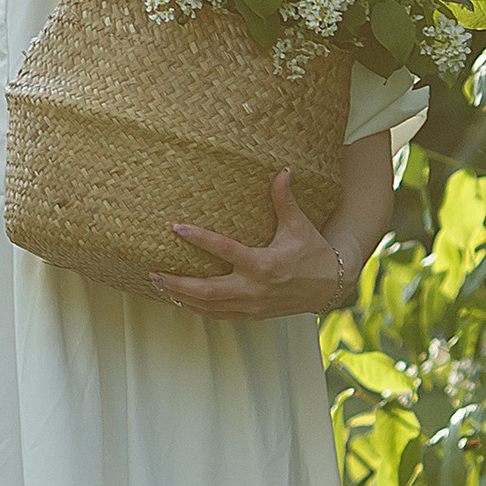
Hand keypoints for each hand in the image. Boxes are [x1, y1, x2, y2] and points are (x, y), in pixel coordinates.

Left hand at [153, 167, 351, 319]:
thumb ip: (285, 200)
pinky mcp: (252, 315)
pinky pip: (218, 315)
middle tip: (154, 272)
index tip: (177, 228)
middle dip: (179, 283)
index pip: (227, 251)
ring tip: (158, 284)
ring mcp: (252, 305)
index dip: (201, 240)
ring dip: (181, 296)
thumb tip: (282, 169)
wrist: (331, 287)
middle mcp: (255, 288)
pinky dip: (197, 309)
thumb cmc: (313, 252)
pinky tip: (179, 299)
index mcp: (265, 264)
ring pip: (209, 306)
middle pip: (209, 290)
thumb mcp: (300, 225)